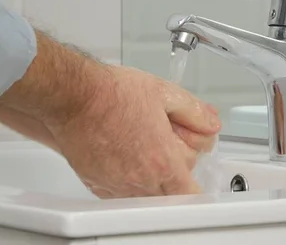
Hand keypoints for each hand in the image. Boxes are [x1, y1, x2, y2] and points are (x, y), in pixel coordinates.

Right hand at [49, 65, 220, 197]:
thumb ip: (195, 113)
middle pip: (172, 189)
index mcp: (163, 160)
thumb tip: (211, 124)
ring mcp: (119, 185)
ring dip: (154, 174)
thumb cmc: (113, 94)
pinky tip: (128, 152)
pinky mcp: (99, 185)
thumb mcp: (165, 93)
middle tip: (166, 137)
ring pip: (149, 192)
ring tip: (144, 142)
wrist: (74, 97)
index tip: (193, 158)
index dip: (196, 174)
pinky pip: (125, 191)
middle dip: (176, 165)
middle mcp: (141, 180)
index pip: (191, 190)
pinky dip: (132, 178)